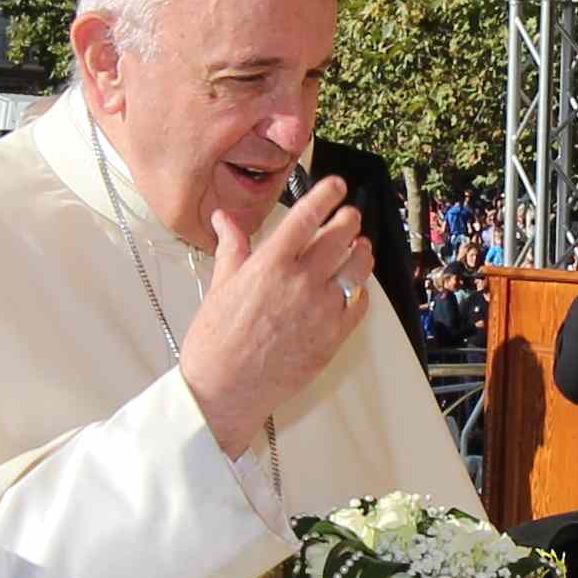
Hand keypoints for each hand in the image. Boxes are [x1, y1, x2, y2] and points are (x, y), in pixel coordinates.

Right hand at [179, 177, 370, 453]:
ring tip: (359, 247)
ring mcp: (321, 311)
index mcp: (271, 265)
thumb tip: (224, 218)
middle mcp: (300, 283)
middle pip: (341, 236)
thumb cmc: (215, 342)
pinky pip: (358, 306)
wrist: (224, 392)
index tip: (336, 186)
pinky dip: (360, 292)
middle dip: (348, 220)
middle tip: (348, 216)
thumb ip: (233, 247)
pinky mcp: (332, 338)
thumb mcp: (221, 286)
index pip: (308, 216)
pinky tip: (355, 288)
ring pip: (357, 268)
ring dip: (362, 252)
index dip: (326, 195)